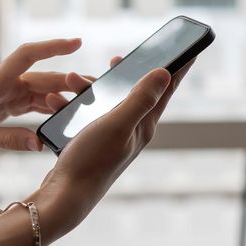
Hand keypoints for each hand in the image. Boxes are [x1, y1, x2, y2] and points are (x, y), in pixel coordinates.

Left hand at [0, 38, 96, 156]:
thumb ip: (9, 140)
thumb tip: (41, 144)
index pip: (27, 56)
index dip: (52, 47)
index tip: (77, 42)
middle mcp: (4, 83)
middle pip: (43, 76)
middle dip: (69, 80)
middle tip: (97, 87)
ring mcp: (7, 93)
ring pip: (42, 90)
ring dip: (63, 95)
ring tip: (88, 102)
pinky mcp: (8, 104)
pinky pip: (35, 102)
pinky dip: (51, 107)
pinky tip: (67, 114)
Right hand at [35, 57, 194, 235]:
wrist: (64, 195)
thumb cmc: (92, 161)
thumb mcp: (117, 124)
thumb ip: (140, 98)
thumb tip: (165, 73)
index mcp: (144, 125)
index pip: (166, 90)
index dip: (177, 67)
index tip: (188, 49)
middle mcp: (132, 130)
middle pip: (133, 91)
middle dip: (122, 73)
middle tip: (117, 60)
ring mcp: (112, 136)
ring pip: (105, 101)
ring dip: (88, 88)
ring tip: (70, 80)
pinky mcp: (93, 141)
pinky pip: (86, 113)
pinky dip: (73, 104)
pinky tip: (56, 101)